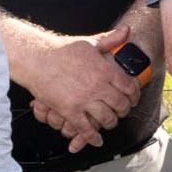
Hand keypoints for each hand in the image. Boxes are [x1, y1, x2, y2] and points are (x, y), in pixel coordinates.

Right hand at [24, 32, 140, 148]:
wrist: (36, 58)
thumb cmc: (61, 49)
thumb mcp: (89, 42)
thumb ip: (110, 39)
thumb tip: (127, 30)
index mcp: (105, 70)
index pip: (129, 87)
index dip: (134, 95)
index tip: (133, 98)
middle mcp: (98, 86)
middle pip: (121, 105)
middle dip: (124, 111)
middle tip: (122, 112)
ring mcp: (84, 100)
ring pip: (106, 119)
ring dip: (110, 123)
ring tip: (109, 122)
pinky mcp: (70, 110)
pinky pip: (85, 129)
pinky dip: (92, 137)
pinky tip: (96, 140)